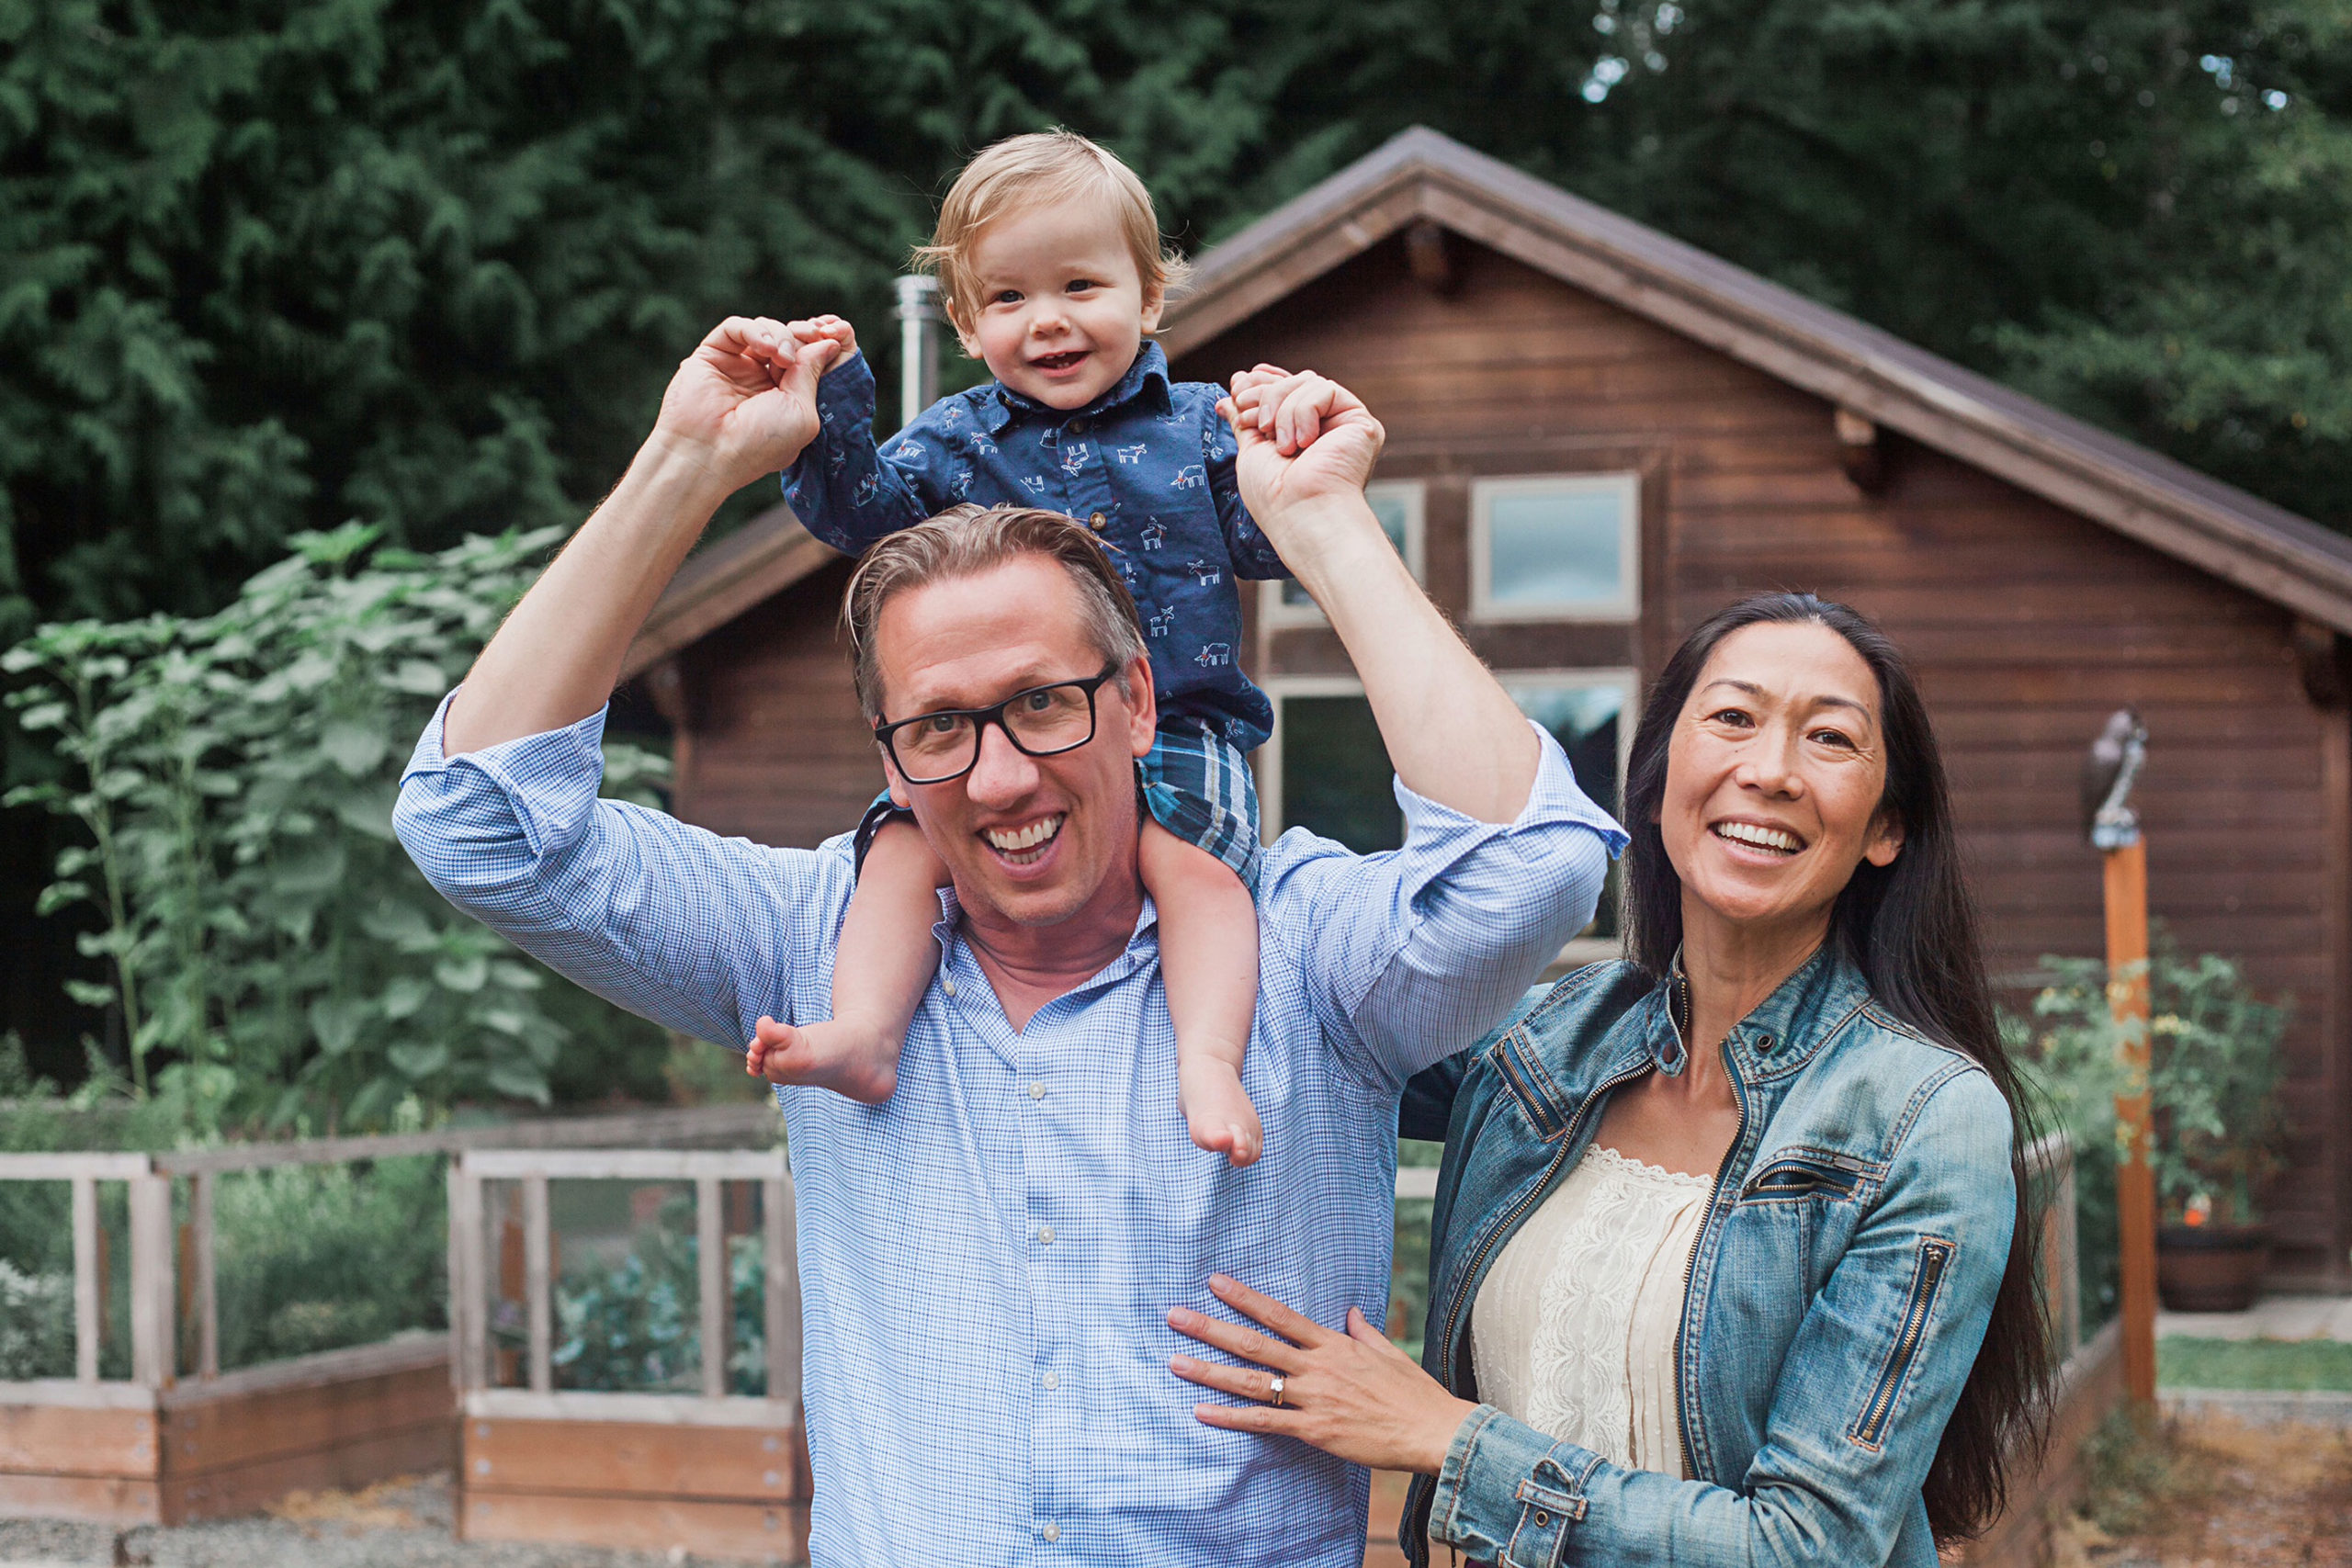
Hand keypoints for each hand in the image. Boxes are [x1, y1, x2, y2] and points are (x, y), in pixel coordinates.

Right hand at [650, 315, 846, 494]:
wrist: (710, 454)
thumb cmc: (760, 443)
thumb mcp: (801, 411)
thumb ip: (812, 374)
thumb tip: (831, 344)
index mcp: (786, 397)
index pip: (807, 359)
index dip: (819, 345)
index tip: (834, 337)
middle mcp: (761, 380)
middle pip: (788, 340)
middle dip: (802, 336)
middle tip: (811, 336)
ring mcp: (737, 367)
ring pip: (764, 330)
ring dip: (780, 335)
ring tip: (782, 356)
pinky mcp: (712, 355)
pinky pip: (735, 328)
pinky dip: (754, 330)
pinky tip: (765, 347)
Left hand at [1167, 1274, 1476, 1475]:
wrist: (1433, 1429)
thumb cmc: (1413, 1393)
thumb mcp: (1388, 1352)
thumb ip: (1362, 1332)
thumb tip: (1351, 1311)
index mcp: (1333, 1343)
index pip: (1280, 1314)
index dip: (1244, 1297)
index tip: (1215, 1282)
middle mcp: (1317, 1366)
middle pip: (1254, 1342)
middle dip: (1211, 1328)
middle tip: (1175, 1316)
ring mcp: (1314, 1398)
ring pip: (1251, 1381)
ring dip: (1210, 1370)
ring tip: (1176, 1361)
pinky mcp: (1314, 1430)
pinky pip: (1264, 1423)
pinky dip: (1231, 1417)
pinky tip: (1203, 1411)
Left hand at [1217, 366, 1384, 560]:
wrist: (1301, 514)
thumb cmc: (1274, 496)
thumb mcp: (1251, 450)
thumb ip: (1245, 419)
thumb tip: (1229, 393)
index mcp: (1303, 435)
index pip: (1286, 392)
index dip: (1263, 382)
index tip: (1238, 385)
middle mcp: (1328, 428)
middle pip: (1295, 383)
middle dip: (1265, 394)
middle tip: (1248, 415)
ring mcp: (1345, 425)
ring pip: (1307, 383)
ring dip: (1281, 408)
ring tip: (1280, 444)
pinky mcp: (1361, 423)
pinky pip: (1324, 391)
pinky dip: (1303, 412)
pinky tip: (1304, 443)